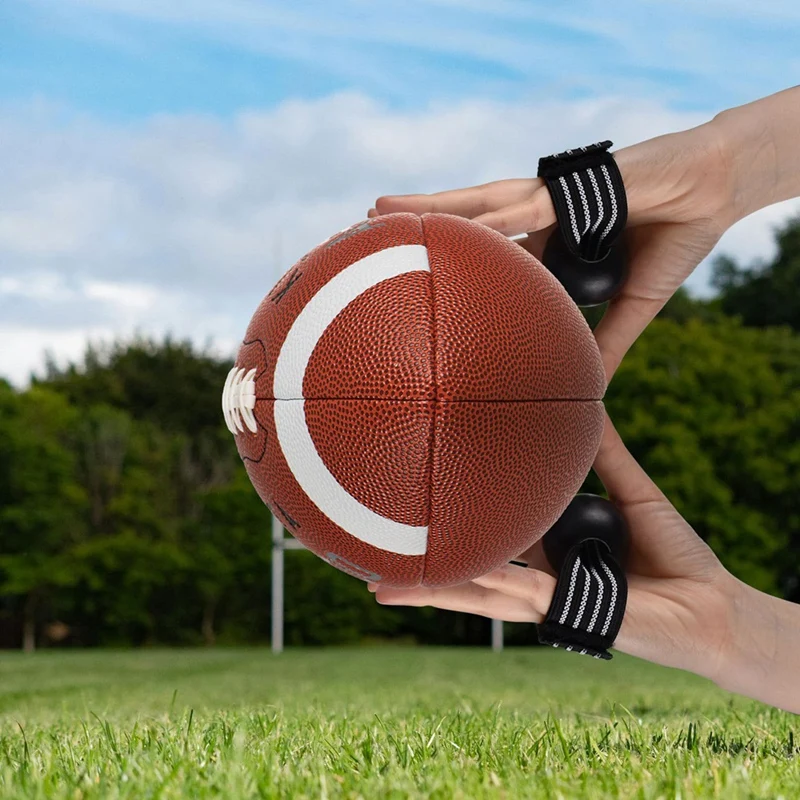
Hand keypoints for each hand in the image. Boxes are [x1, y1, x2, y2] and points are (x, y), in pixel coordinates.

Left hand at [369, 121, 732, 378]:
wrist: (707, 196)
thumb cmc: (666, 241)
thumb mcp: (627, 304)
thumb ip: (604, 342)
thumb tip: (593, 392)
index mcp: (541, 244)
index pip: (483, 254)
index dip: (446, 263)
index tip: (404, 284)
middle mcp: (532, 219)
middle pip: (463, 224)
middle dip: (417, 228)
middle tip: (364, 238)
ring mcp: (544, 201)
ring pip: (475, 205)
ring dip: (429, 208)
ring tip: (378, 209)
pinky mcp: (567, 190)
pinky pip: (519, 206)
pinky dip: (487, 216)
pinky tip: (446, 219)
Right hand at [371, 414, 738, 684]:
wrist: (710, 603)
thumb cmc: (672, 556)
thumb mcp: (630, 492)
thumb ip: (605, 455)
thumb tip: (591, 406)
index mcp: (543, 555)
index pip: (488, 543)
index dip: (449, 531)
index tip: (412, 514)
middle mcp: (536, 580)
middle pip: (465, 576)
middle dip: (419, 573)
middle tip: (370, 566)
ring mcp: (546, 599)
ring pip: (476, 592)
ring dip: (430, 590)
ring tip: (383, 586)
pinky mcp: (567, 610)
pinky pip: (519, 593)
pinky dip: (484, 584)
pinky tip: (446, 580)